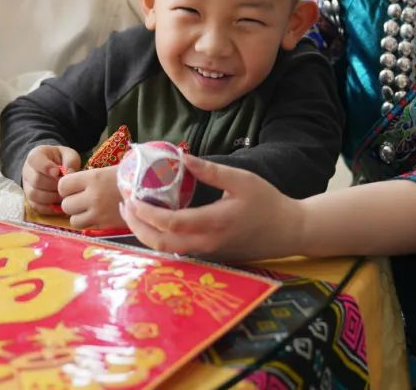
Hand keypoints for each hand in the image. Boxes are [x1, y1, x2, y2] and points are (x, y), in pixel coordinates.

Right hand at [22, 144, 81, 214]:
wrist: (54, 168)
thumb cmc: (62, 160)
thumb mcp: (69, 155)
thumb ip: (70, 161)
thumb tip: (70, 173)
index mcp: (36, 155)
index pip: (35, 160)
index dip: (46, 167)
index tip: (57, 172)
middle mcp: (27, 171)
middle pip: (36, 180)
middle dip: (54, 185)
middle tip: (66, 186)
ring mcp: (27, 186)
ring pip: (34, 194)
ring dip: (52, 197)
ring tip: (64, 195)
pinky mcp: (30, 200)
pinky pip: (36, 206)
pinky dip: (49, 208)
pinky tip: (60, 205)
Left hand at [60, 166, 123, 228]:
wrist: (153, 193)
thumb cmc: (129, 177)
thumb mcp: (107, 171)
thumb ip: (88, 179)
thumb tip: (72, 186)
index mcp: (94, 178)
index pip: (63, 185)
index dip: (66, 188)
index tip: (74, 187)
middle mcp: (94, 196)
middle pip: (66, 205)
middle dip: (72, 203)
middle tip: (82, 200)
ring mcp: (99, 213)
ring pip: (73, 220)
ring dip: (78, 216)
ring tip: (89, 210)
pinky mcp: (106, 226)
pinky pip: (86, 228)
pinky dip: (89, 223)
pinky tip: (98, 216)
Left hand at [119, 155, 301, 261]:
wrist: (290, 232)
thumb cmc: (268, 202)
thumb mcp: (242, 180)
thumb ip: (211, 170)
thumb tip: (183, 157)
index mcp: (214, 223)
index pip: (171, 223)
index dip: (146, 213)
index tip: (131, 197)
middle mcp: (208, 244)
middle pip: (161, 244)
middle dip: (137, 226)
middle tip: (125, 204)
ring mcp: (209, 254)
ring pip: (167, 251)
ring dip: (146, 234)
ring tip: (134, 212)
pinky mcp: (211, 257)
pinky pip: (178, 251)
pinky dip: (160, 238)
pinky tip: (155, 221)